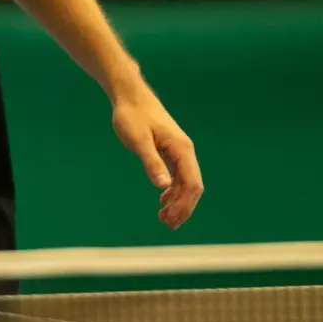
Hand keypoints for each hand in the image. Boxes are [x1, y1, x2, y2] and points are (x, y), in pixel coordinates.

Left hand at [111, 88, 202, 228]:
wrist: (129, 96)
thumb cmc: (132, 116)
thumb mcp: (139, 141)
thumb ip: (151, 163)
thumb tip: (163, 188)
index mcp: (181, 149)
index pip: (192, 183)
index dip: (185, 205)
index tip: (172, 220)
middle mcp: (184, 151)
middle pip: (193, 186)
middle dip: (183, 207)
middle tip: (168, 225)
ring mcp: (178, 151)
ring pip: (185, 182)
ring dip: (178, 201)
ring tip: (164, 219)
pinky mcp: (169, 151)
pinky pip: (178, 175)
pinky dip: (173, 191)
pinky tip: (163, 201)